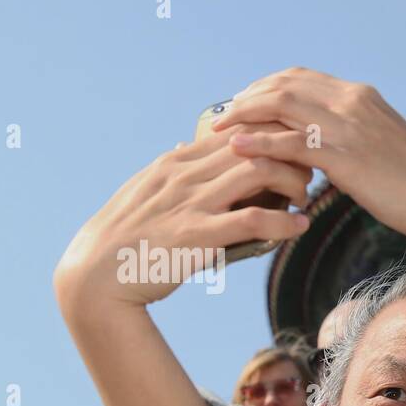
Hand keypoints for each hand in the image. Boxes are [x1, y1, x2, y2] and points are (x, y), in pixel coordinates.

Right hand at [53, 122, 310, 310]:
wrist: (95, 276)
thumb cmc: (128, 238)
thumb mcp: (148, 192)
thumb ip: (175, 171)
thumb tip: (186, 145)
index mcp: (177, 161)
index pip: (237, 130)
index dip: (273, 134)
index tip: (294, 149)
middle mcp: (185, 174)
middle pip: (253, 143)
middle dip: (290, 153)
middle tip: (310, 171)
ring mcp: (190, 203)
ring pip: (258, 171)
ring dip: (293, 182)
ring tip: (305, 197)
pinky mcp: (197, 235)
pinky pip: (252, 219)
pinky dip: (284, 221)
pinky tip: (300, 226)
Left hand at [210, 67, 405, 241]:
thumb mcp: (384, 147)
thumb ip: (354, 137)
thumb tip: (328, 148)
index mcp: (361, 96)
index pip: (300, 77)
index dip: (265, 87)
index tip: (245, 103)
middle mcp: (352, 101)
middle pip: (283, 84)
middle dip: (247, 96)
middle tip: (223, 114)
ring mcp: (348, 127)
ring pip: (280, 105)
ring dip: (244, 113)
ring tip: (218, 126)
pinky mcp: (345, 156)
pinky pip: (290, 142)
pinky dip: (258, 142)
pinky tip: (236, 148)